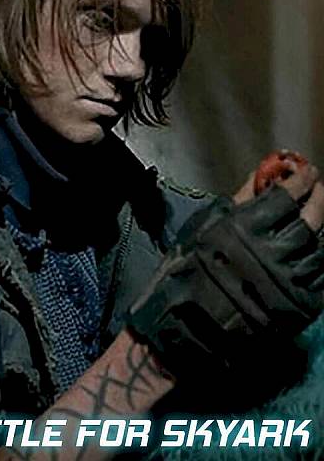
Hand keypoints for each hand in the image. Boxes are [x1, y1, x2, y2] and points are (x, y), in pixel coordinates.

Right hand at [127, 162, 323, 377]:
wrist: (186, 324)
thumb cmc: (189, 269)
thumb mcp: (206, 225)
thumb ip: (240, 199)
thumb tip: (264, 174)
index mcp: (246, 230)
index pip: (286, 196)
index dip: (300, 179)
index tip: (305, 172)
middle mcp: (272, 254)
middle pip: (311, 219)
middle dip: (317, 197)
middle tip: (316, 188)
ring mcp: (288, 282)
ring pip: (319, 248)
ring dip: (321, 228)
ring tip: (314, 219)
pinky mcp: (298, 306)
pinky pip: (321, 277)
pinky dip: (319, 259)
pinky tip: (311, 250)